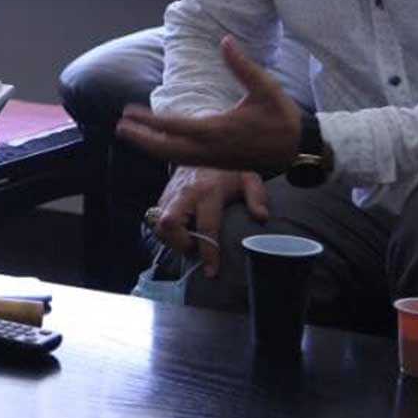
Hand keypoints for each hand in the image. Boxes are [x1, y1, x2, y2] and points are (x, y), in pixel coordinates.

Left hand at [116, 36, 300, 175]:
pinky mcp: (217, 164)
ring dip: (150, 147)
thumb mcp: (266, 87)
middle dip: (142, 139)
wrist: (298, 150)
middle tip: (120, 127)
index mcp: (220, 130)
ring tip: (131, 134)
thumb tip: (225, 41)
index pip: (176, 127)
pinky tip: (156, 144)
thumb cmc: (282, 118)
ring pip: (174, 157)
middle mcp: (211, 148)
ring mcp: (213, 159)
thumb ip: (243, 65)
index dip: (150, 121)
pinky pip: (184, 160)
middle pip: (167, 149)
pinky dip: (165, 152)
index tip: (130, 113)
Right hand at [148, 166, 268, 278]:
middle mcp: (185, 193)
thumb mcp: (248, 177)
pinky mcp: (162, 195)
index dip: (208, 252)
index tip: (211, 272)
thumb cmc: (227, 168)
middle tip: (194, 249)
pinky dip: (166, 231)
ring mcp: (171, 194)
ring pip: (158, 224)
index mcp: (208, 191)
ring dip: (171, 239)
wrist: (202, 146)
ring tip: (189, 241)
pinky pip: (156, 219)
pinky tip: (181, 231)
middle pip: (169, 224)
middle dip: (179, 244)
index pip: (206, 227)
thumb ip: (257, 196)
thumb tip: (261, 217)